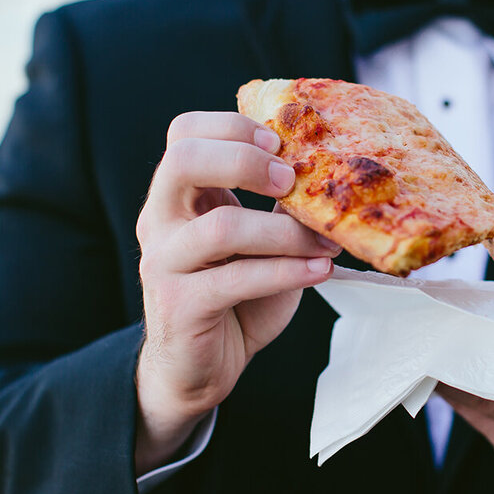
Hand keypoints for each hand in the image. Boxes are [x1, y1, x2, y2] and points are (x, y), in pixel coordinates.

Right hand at [132, 112, 339, 473]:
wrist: (199, 367)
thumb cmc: (236, 297)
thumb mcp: (258, 240)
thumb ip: (277, 206)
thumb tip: (332, 171)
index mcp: (178, 194)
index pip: (185, 133)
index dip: (232, 126)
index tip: (280, 143)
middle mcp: (160, 220)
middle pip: (183, 161)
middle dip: (245, 161)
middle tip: (291, 180)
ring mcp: (164, 263)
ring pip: (221, 227)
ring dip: (284, 231)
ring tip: (324, 241)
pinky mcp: (179, 306)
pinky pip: (237, 280)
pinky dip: (287, 272)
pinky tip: (319, 271)